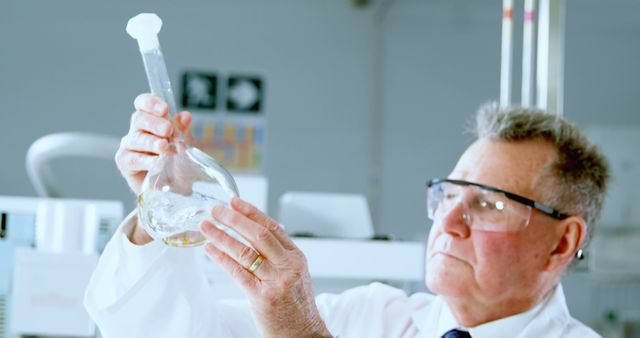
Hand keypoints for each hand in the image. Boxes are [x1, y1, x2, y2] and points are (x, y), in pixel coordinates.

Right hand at [115, 93, 192, 194]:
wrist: (175, 188)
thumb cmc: (177, 162)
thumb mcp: (185, 144)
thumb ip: (183, 130)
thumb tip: (185, 116)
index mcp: (150, 120)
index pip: (143, 103)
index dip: (150, 102)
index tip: (164, 109)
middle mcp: (137, 131)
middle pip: (139, 119)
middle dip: (154, 123)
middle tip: (168, 130)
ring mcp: (129, 146)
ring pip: (136, 138)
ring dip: (151, 142)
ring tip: (164, 147)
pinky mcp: (125, 163)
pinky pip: (132, 159)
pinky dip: (146, 160)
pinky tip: (157, 162)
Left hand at [201, 198, 331, 337]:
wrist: (303, 334)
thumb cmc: (296, 306)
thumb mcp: (295, 275)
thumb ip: (278, 255)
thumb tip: (253, 233)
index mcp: (297, 257)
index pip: (272, 227)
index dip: (251, 212)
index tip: (234, 201)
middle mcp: (288, 266)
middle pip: (258, 234)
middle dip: (234, 219)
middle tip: (216, 210)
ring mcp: (276, 282)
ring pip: (246, 251)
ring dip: (222, 236)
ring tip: (206, 227)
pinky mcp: (262, 297)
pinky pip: (238, 273)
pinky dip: (222, 258)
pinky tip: (210, 250)